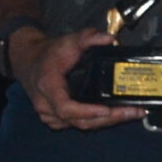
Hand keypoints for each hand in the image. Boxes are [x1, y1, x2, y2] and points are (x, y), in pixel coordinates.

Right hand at [17, 26, 144, 130]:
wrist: (28, 60)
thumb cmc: (48, 52)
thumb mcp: (67, 40)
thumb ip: (88, 37)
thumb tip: (110, 38)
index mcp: (48, 86)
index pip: (66, 107)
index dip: (87, 112)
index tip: (107, 109)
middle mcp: (46, 105)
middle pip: (78, 121)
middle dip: (109, 119)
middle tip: (133, 112)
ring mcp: (50, 114)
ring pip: (79, 125)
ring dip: (106, 122)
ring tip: (131, 113)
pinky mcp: (55, 118)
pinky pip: (77, 124)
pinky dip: (97, 122)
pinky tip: (115, 115)